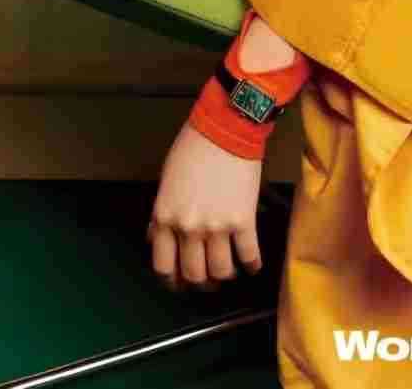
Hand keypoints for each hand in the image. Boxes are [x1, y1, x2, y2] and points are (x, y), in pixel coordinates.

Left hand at [146, 119, 265, 292]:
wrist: (227, 127)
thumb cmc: (193, 147)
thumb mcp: (166, 181)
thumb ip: (162, 213)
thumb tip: (158, 237)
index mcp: (165, 218)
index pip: (164, 267)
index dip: (173, 280)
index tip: (181, 281)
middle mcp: (189, 229)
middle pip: (194, 274)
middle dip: (201, 283)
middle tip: (208, 280)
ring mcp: (217, 227)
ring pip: (221, 271)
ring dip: (225, 276)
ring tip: (230, 271)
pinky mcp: (244, 220)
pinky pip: (249, 254)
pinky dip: (252, 264)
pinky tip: (253, 265)